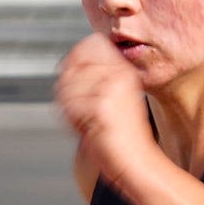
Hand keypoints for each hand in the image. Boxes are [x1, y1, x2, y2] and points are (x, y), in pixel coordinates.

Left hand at [54, 32, 149, 148]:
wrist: (137, 162)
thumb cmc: (127, 137)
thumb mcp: (120, 99)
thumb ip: (100, 79)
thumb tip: (69, 66)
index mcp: (125, 70)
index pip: (92, 43)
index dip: (75, 56)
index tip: (70, 73)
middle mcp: (118, 75)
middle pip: (74, 62)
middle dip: (68, 85)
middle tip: (77, 106)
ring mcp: (108, 89)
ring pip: (66, 84)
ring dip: (67, 105)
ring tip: (82, 120)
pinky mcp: (99, 107)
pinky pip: (68, 106)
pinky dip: (70, 120)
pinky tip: (85, 129)